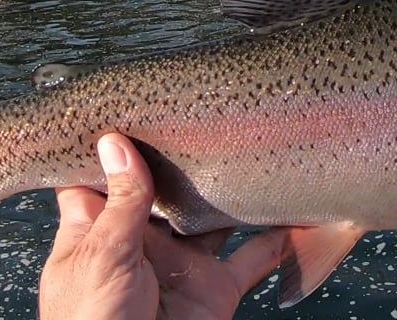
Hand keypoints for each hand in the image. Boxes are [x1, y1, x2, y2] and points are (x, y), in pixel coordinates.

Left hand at [39, 133, 284, 319]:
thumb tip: (116, 142)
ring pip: (215, 219)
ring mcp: (181, 266)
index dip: (109, 146)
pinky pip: (253, 260)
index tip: (128, 106)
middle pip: (165, 191)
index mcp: (98, 232)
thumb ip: (120, 202)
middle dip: (185, 158)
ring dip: (235, 192)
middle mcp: (141, 243)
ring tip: (258, 150)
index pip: (98, 179)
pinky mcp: (215, 291)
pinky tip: (298, 213)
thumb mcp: (102, 256)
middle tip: (211, 115)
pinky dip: (279, 240)